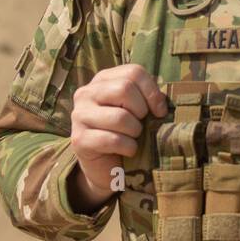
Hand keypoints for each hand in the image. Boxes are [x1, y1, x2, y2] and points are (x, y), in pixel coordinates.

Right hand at [68, 64, 167, 211]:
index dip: (152, 92)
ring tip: (133, 138)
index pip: (133, 72)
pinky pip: (112, 140)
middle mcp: (86, 93)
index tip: (159, 111)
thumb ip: (148, 99)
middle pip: (124, 89)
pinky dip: (128, 147)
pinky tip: (128, 150)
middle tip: (141, 125)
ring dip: (135, 132)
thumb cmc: (126, 133)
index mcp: (102, 80)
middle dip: (141, 111)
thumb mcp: (138, 110)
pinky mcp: (79, 139)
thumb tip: (160, 103)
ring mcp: (79, 115)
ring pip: (120, 117)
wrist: (107, 168)